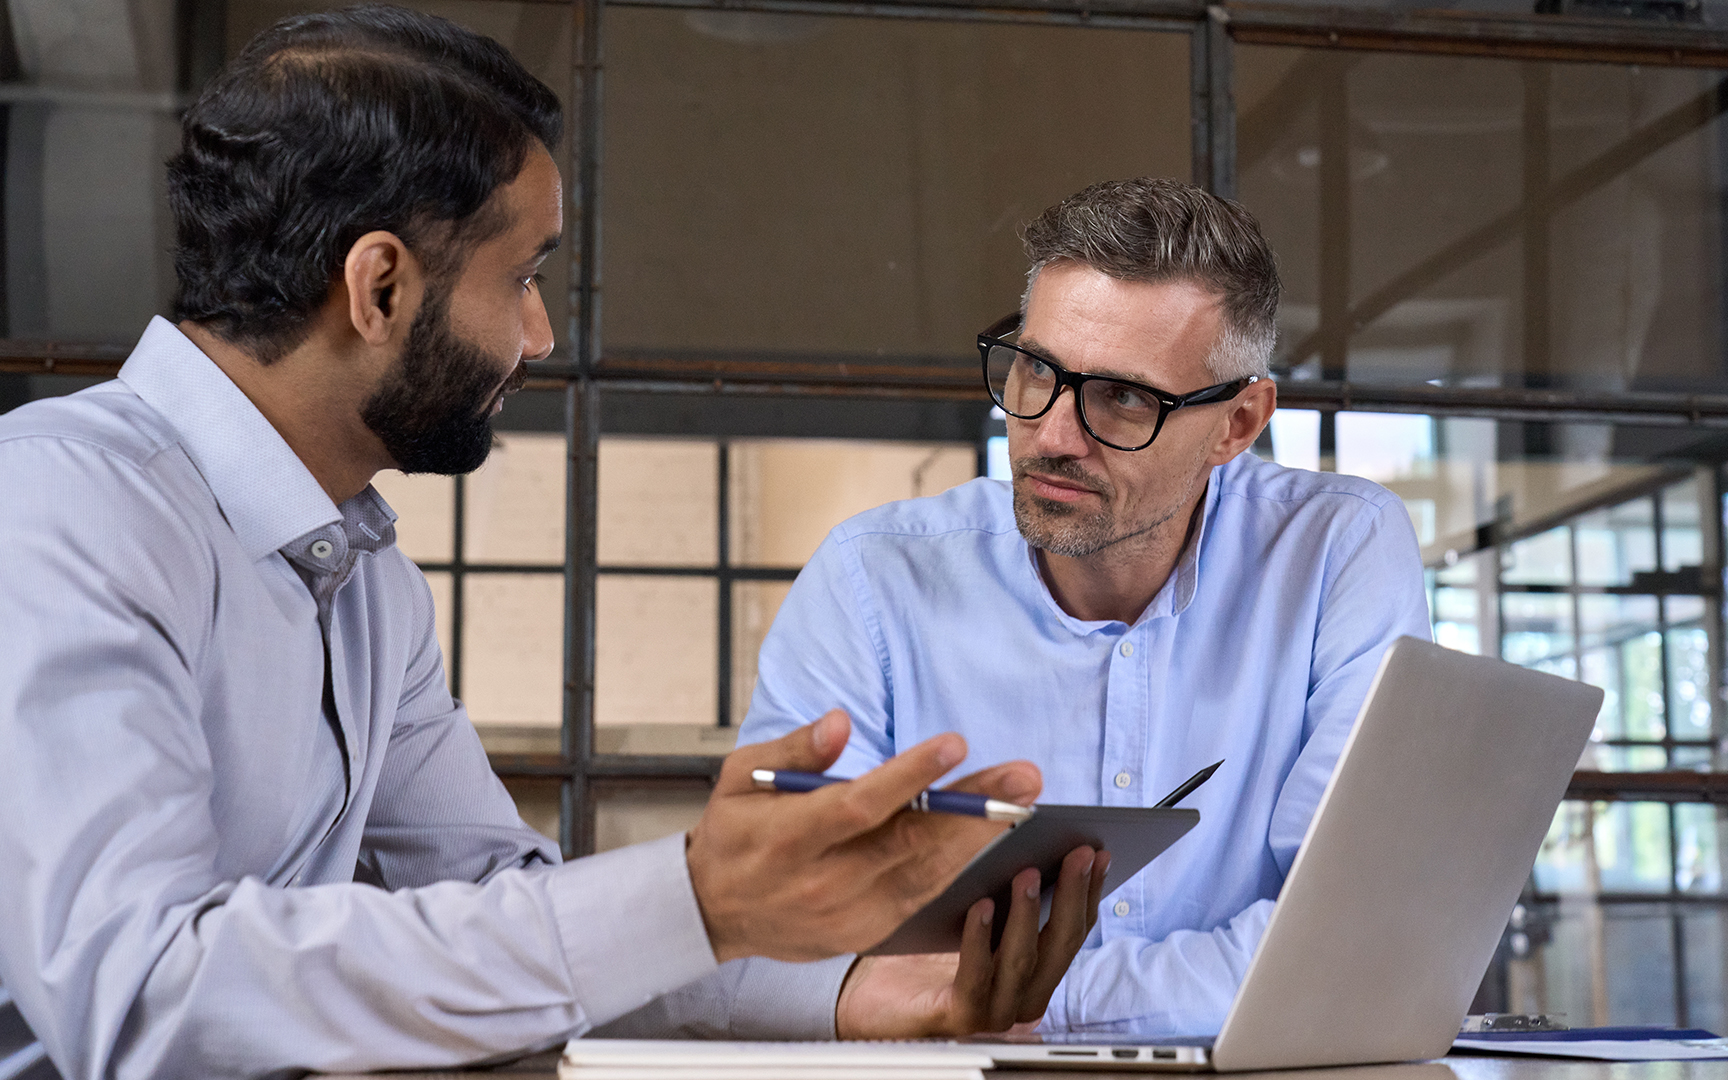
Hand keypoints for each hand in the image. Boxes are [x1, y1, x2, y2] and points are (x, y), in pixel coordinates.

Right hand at [686, 710, 1041, 963]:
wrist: (713, 911)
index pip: (860, 805)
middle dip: (972, 809)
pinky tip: (992, 837)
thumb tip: (841, 722)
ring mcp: (849, 912)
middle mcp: (823, 880)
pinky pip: (923, 895)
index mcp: (790, 837)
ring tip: (1021, 801)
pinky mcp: (866, 931)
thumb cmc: (733, 832)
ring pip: (927, 873)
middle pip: (909, 842)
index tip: (954, 744)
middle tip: (1022, 778)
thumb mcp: (741, 776)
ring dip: (980, 837)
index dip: (910, 776)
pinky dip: (960, 867)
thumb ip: (795, 749)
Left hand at [835, 844, 1109, 1037]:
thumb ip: (1006, 886)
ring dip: (1027, 913)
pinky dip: (980, 939)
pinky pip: (976, 977)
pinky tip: (979, 906)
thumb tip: (1032, 835)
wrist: (874, 998)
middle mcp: (1024, 993)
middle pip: (1059, 943)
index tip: (1099, 851)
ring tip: (1027, 872)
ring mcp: (995, 1008)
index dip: (1089, 890)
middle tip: (1076, 853)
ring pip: (1023, 960)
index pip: (1074, 929)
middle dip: (1071, 894)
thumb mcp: (975, 910)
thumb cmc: (926, 950)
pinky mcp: (960, 1014)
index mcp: (1035, 969)